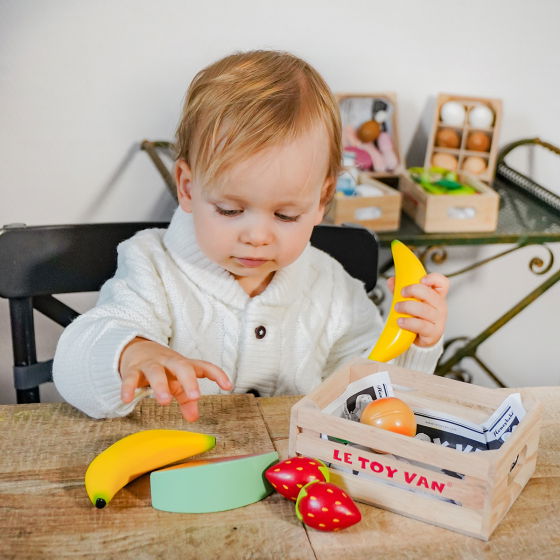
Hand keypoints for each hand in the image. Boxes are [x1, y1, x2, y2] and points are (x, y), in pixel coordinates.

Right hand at [118, 337, 232, 420]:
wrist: (136, 349)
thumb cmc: (163, 368)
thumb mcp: (176, 382)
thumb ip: (186, 399)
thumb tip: (194, 418)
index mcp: (184, 364)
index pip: (204, 366)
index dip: (217, 374)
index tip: (228, 386)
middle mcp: (169, 362)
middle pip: (181, 366)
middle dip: (189, 380)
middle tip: (195, 396)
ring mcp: (150, 364)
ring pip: (156, 371)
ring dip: (161, 386)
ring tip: (165, 401)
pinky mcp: (132, 369)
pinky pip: (129, 377)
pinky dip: (128, 388)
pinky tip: (126, 399)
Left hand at [387, 272, 448, 347]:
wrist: (421, 338)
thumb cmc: (418, 317)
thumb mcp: (410, 301)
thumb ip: (400, 290)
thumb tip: (391, 281)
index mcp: (436, 296)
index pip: (442, 283)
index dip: (433, 279)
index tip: (421, 279)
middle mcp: (440, 307)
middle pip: (430, 294)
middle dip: (413, 290)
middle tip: (402, 293)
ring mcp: (438, 320)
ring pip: (424, 310)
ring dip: (407, 307)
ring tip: (397, 308)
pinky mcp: (433, 333)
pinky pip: (421, 325)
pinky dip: (408, 322)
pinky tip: (401, 321)